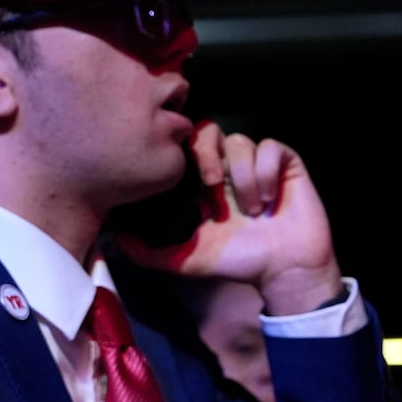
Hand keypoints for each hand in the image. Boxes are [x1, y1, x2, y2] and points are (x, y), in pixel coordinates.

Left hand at [114, 120, 342, 314]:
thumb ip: (149, 252)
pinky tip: (268, 199)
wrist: (282, 271)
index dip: (184, 154)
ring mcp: (258, 164)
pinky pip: (271, 147)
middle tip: (213, 184)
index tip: (188, 181)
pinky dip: (266, 172)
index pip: (187, 147)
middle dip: (208, 154)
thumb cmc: (239, 263)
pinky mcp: (286, 164)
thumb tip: (115, 237)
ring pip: (241, 141)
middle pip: (209, 131)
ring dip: (243, 174)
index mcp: (205, 183)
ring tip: (251, 208)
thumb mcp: (185, 260)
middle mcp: (231, 168)